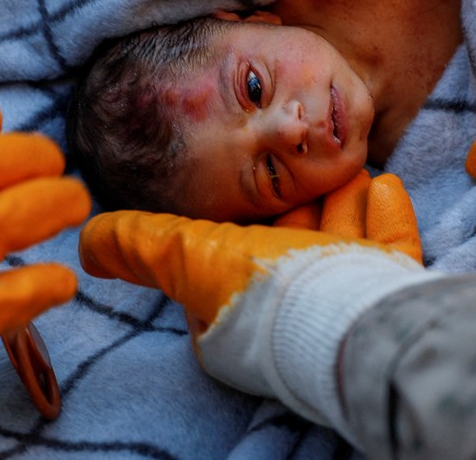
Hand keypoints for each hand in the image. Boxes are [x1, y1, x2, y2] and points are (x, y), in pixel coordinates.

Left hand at [79, 170, 420, 395]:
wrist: (344, 317)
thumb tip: (86, 242)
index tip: (250, 181)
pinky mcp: (389, 286)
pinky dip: (385, 215)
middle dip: (300, 201)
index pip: (237, 251)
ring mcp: (347, 295)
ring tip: (347, 164)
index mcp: (243, 301)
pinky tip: (381, 185)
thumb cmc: (262, 289)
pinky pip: (389, 246)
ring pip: (343, 239)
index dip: (241, 217)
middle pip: (294, 239)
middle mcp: (294, 302)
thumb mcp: (184, 258)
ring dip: (342, 200)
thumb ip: (137, 245)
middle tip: (303, 159)